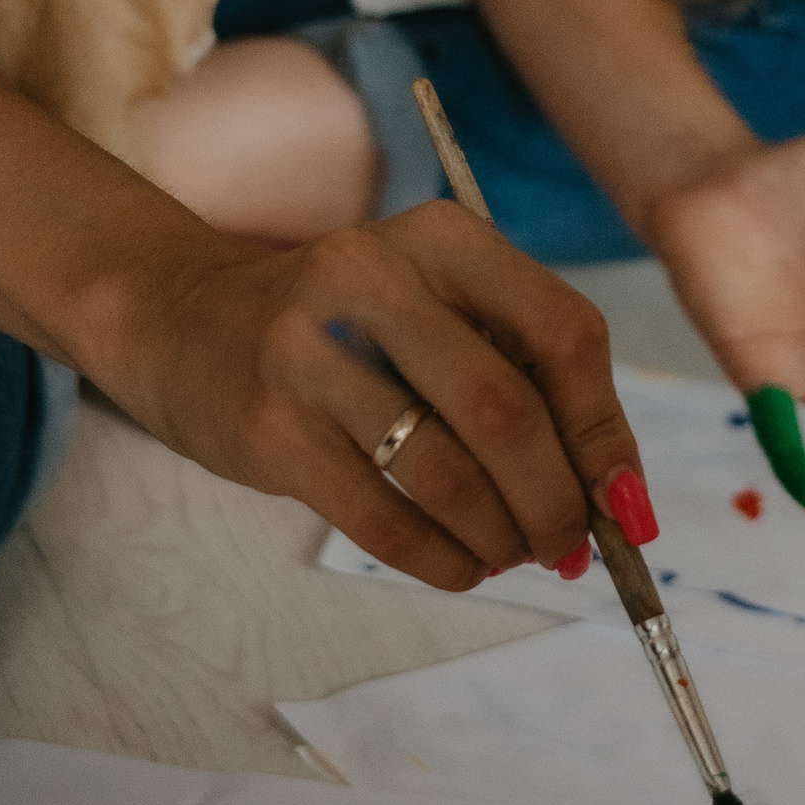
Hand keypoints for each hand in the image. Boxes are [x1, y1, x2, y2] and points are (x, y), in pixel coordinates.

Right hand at [105, 199, 642, 591]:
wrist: (181, 320)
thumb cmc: (346, 332)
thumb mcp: (435, 311)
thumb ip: (524, 379)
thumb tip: (617, 499)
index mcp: (442, 238)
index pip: (562, 332)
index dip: (605, 430)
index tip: (622, 501)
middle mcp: (374, 277)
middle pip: (508, 411)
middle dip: (555, 500)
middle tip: (565, 546)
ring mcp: (311, 352)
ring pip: (447, 473)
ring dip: (499, 537)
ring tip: (509, 555)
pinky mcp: (270, 427)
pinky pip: (381, 519)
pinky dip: (440, 560)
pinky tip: (457, 566)